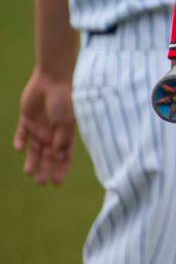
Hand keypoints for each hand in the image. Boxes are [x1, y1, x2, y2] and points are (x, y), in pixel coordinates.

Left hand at [14, 68, 75, 184]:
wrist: (52, 80)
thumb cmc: (64, 100)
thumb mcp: (65, 122)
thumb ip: (61, 139)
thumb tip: (58, 156)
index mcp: (66, 134)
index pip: (64, 156)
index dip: (61, 169)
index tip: (57, 183)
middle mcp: (53, 133)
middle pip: (48, 155)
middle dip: (45, 168)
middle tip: (41, 182)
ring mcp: (39, 126)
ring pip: (34, 148)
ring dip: (32, 160)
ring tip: (28, 172)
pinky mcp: (27, 119)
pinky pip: (22, 133)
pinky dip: (20, 141)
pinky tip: (20, 148)